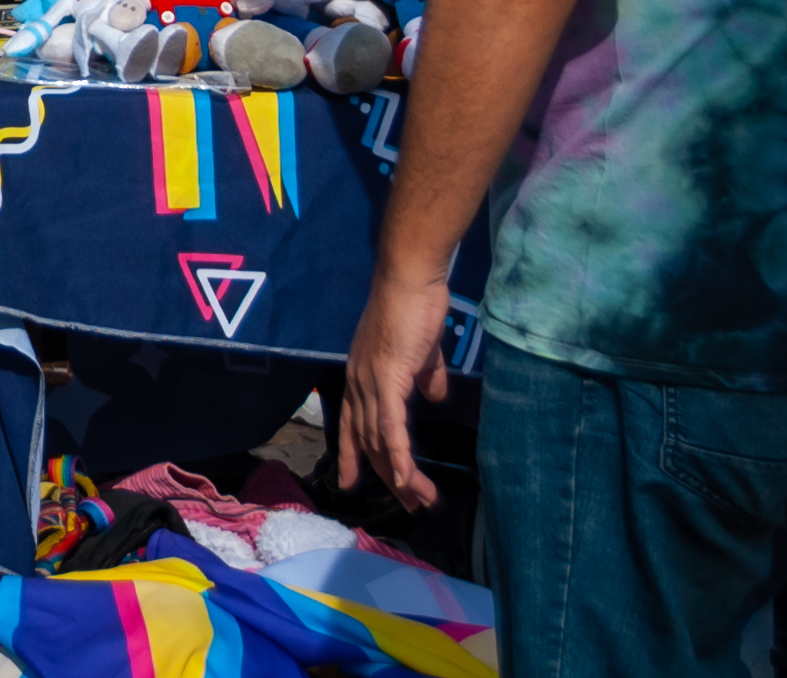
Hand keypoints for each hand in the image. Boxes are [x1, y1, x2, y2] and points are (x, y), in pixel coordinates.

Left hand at [332, 262, 451, 508]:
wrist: (409, 280)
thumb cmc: (416, 309)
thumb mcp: (422, 353)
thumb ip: (426, 377)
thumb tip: (435, 397)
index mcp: (362, 378)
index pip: (352, 425)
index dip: (353, 456)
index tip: (352, 483)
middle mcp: (358, 384)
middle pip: (369, 442)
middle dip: (388, 477)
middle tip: (409, 505)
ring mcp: (369, 383)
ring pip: (381, 441)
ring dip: (402, 475)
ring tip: (420, 501)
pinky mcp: (387, 379)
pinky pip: (390, 426)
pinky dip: (397, 454)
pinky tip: (406, 478)